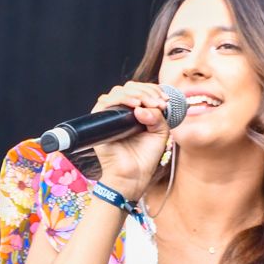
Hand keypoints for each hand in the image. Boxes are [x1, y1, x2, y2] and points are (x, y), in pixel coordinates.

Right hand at [90, 81, 171, 199]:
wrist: (133, 177)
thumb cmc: (145, 157)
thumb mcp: (160, 133)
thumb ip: (158, 116)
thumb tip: (142, 107)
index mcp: (134, 112)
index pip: (140, 90)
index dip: (153, 90)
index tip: (166, 100)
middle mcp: (120, 111)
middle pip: (130, 87)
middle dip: (148, 91)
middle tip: (160, 103)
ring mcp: (109, 115)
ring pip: (119, 91)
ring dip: (138, 94)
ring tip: (150, 104)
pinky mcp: (98, 121)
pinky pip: (106, 102)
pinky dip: (122, 99)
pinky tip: (136, 107)